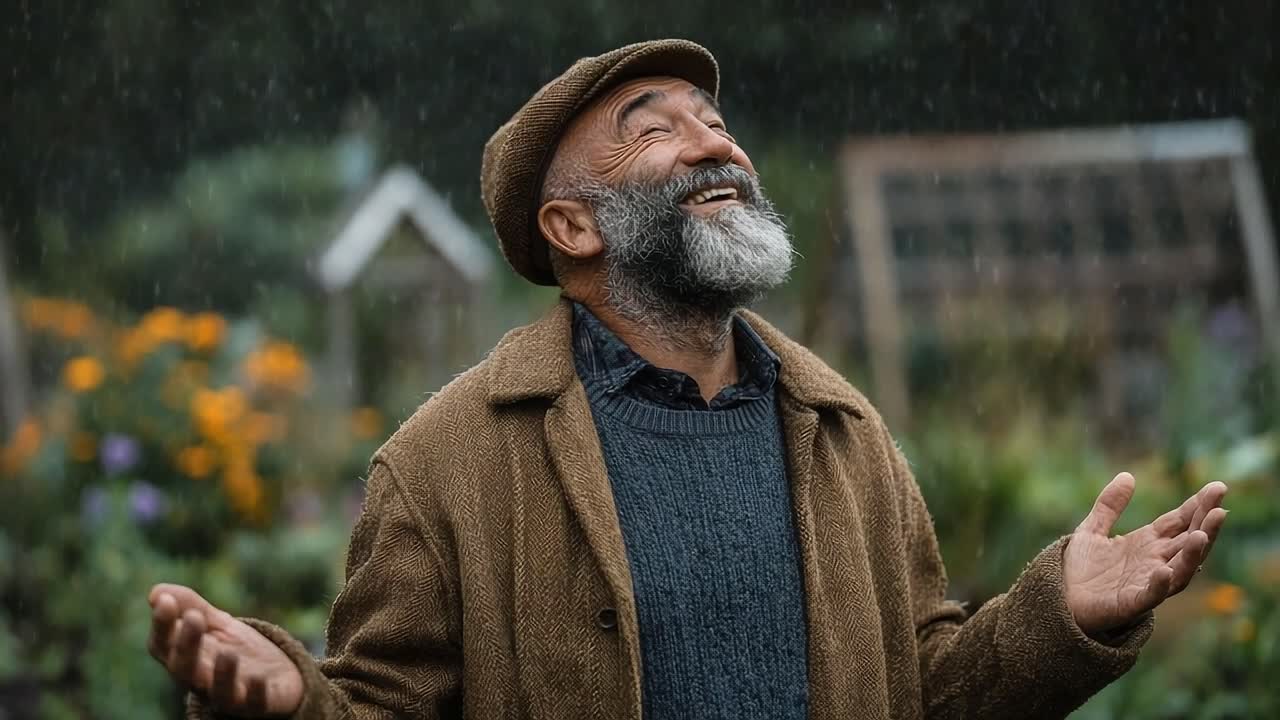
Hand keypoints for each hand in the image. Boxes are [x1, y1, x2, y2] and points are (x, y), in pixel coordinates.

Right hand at [147, 583, 303, 716]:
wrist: (276, 679)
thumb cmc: (236, 650)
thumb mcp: (216, 624)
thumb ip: (189, 606)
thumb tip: (156, 592)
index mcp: (185, 659)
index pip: (163, 645)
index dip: (162, 625)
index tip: (164, 601)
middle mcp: (201, 681)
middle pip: (185, 668)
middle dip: (187, 644)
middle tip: (195, 617)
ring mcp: (230, 695)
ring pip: (218, 691)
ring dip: (221, 674)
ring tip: (228, 654)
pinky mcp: (258, 704)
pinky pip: (254, 703)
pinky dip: (255, 692)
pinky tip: (258, 678)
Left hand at [1065, 472, 1227, 635]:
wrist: (1058, 599)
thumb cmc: (1079, 569)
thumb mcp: (1091, 529)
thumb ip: (1109, 505)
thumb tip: (1128, 475)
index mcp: (1147, 544)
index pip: (1179, 522)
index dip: (1198, 506)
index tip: (1217, 488)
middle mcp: (1154, 562)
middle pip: (1187, 544)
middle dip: (1205, 526)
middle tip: (1220, 507)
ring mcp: (1145, 583)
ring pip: (1180, 570)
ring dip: (1193, 555)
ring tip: (1201, 535)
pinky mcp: (1131, 603)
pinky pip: (1151, 596)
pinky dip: (1160, 584)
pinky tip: (1164, 570)